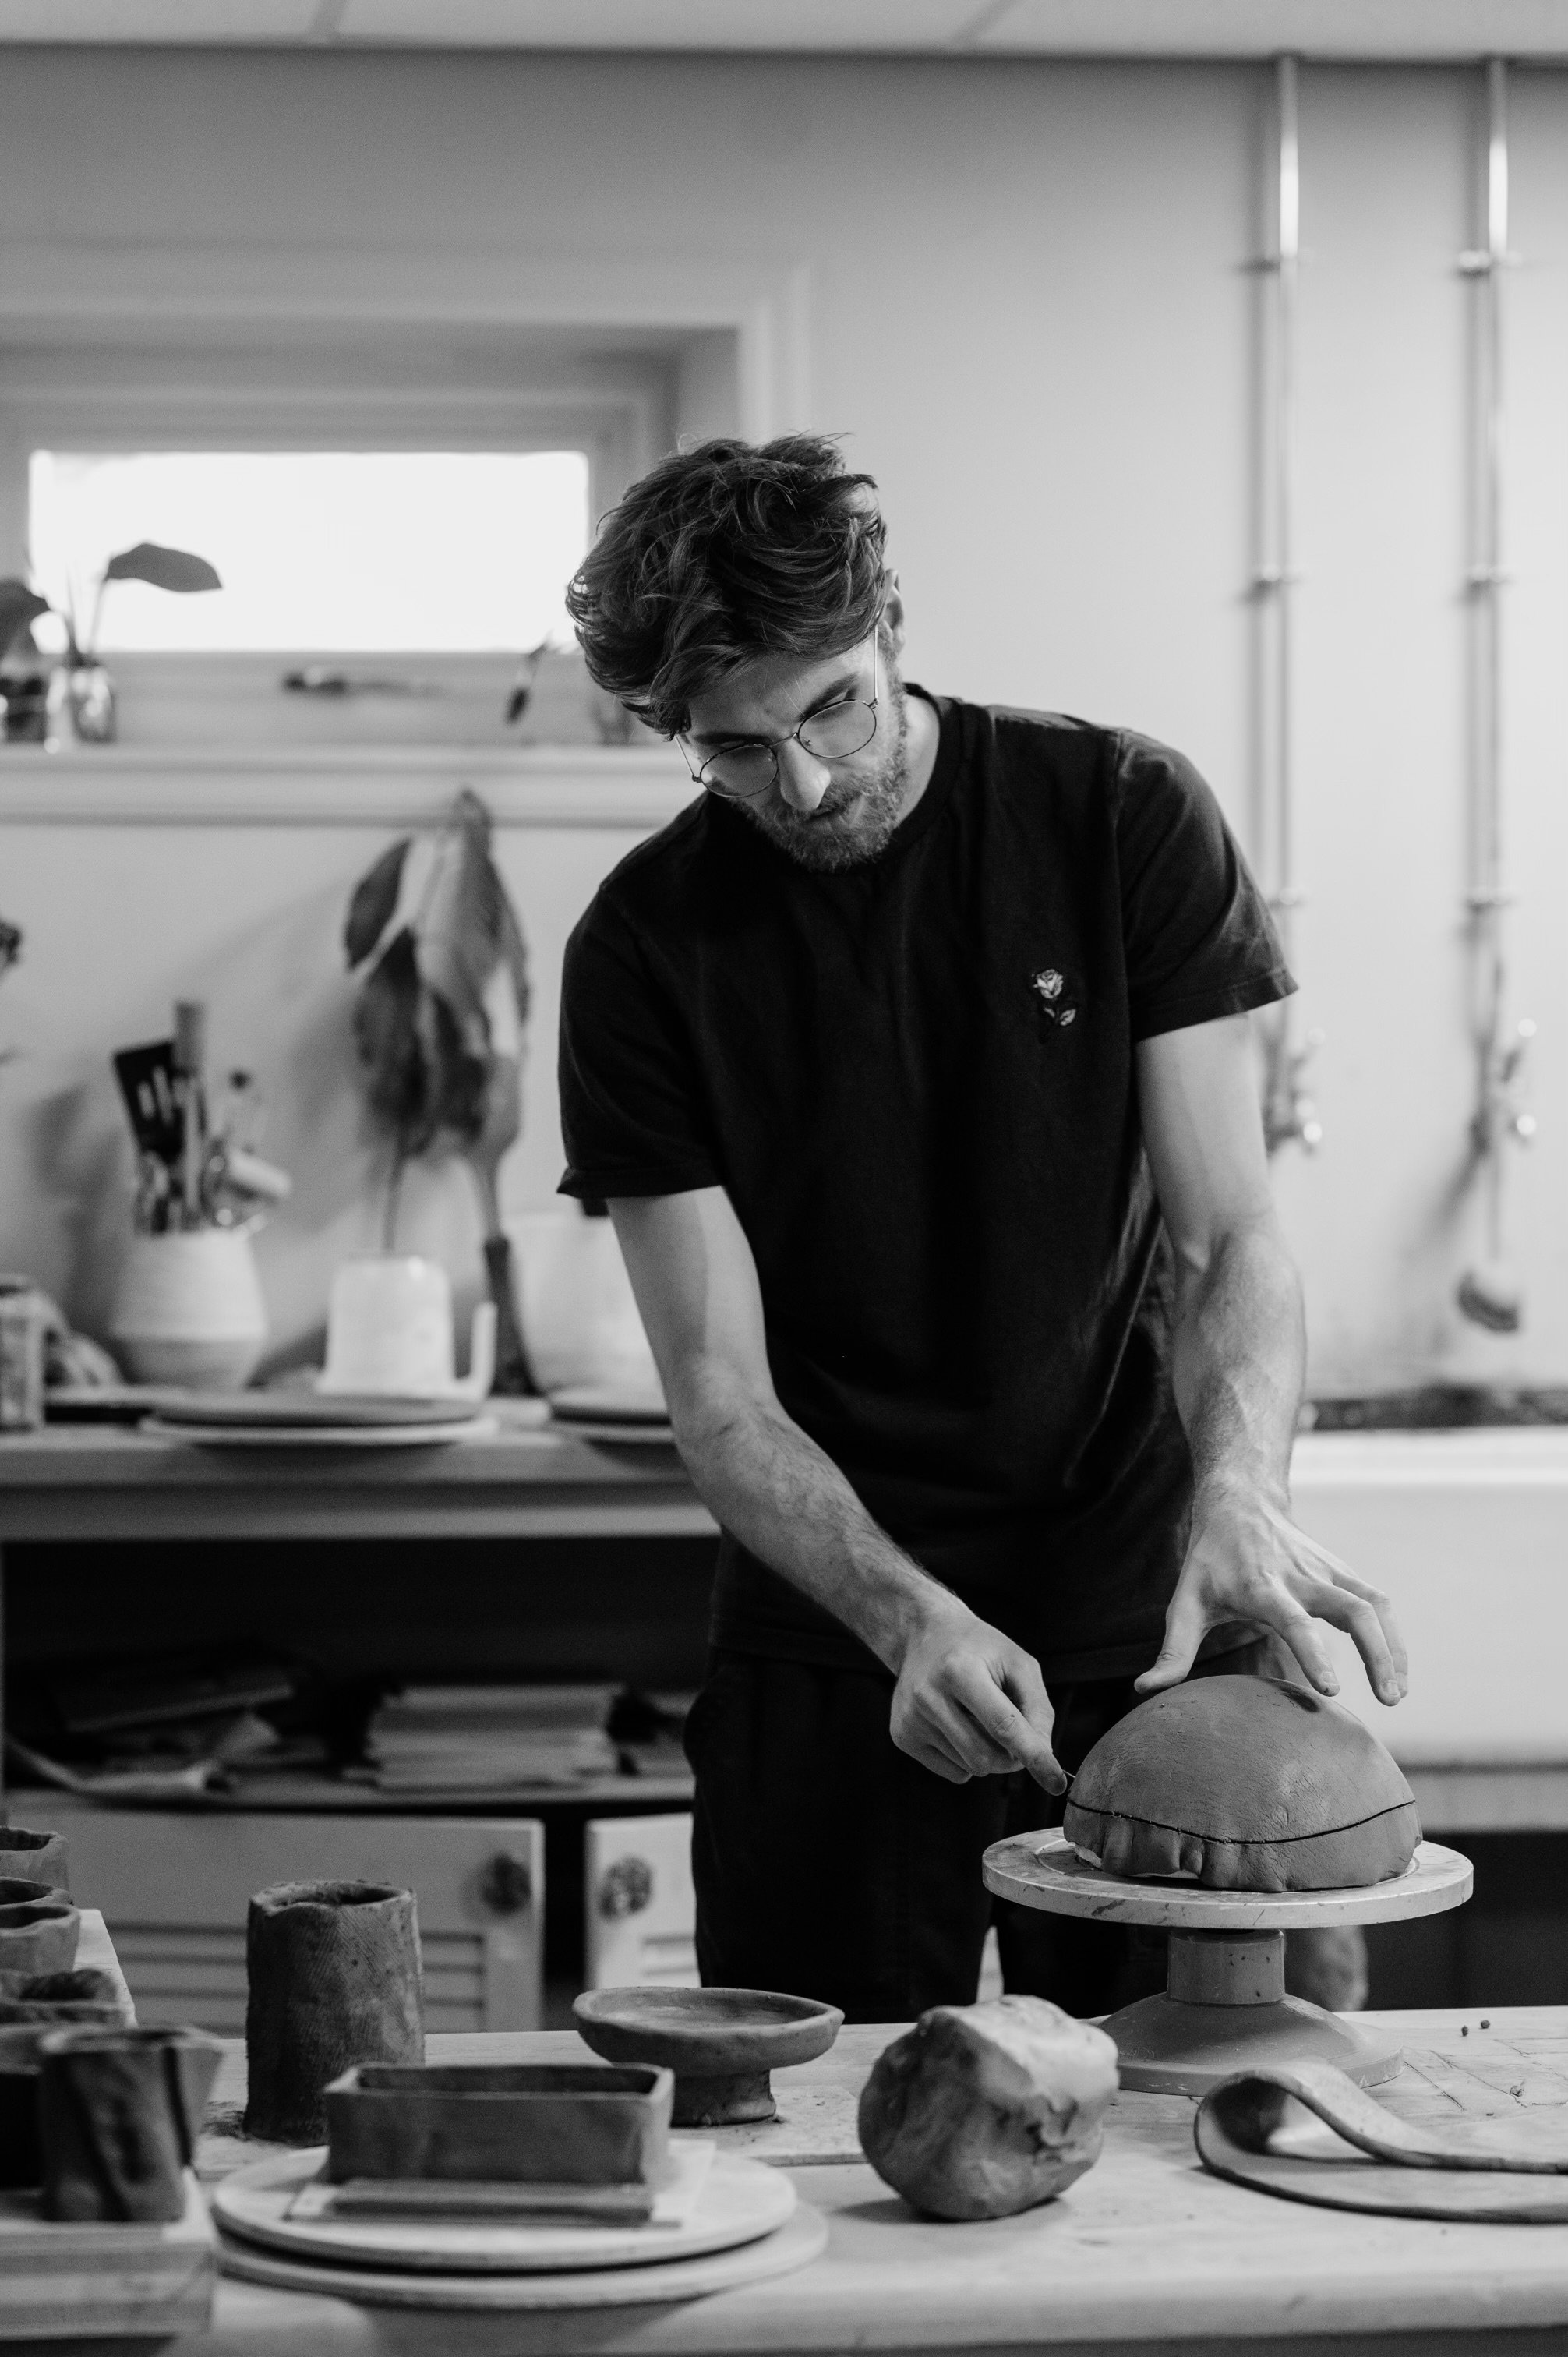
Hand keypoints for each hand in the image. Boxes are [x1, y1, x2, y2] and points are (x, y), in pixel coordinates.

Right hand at [887, 1595, 1065, 1790]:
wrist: (923, 1633)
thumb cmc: (978, 1647)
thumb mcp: (1018, 1662)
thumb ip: (1038, 1708)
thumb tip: (1043, 1755)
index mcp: (959, 1670)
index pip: (1003, 1725)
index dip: (1033, 1755)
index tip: (1056, 1782)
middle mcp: (929, 1695)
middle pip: (987, 1755)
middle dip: (1011, 1756)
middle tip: (1013, 1732)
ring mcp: (911, 1718)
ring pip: (972, 1767)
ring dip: (988, 1753)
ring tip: (978, 1718)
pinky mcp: (902, 1736)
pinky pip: (953, 1772)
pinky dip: (967, 1759)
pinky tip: (958, 1726)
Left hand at [1135, 1481, 1407, 1707]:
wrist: (1241, 1501)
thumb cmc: (1209, 1559)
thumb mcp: (1184, 1601)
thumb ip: (1172, 1650)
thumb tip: (1145, 1690)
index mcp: (1262, 1586)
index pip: (1295, 1621)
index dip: (1314, 1653)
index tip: (1332, 1688)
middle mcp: (1302, 1576)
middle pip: (1353, 1610)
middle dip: (1376, 1653)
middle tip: (1387, 1700)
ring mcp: (1327, 1571)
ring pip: (1374, 1604)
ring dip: (1393, 1648)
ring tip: (1396, 1694)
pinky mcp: (1342, 1572)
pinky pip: (1378, 1602)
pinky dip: (1393, 1636)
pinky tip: (1396, 1672)